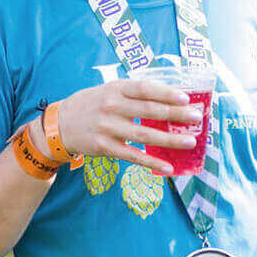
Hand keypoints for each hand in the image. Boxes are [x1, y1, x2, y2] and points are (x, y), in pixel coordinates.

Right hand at [56, 78, 199, 174]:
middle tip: (197, 118)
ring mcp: (107, 127)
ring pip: (145, 134)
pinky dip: (151, 161)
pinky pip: (133, 155)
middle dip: (176, 114)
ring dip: (170, 139)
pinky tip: (168, 167)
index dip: (166, 93)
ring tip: (190, 141)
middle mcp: (111, 106)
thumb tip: (168, 97)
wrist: (59, 124)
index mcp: (115, 89)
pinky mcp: (104, 147)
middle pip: (149, 111)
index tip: (187, 98)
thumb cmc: (91, 105)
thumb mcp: (108, 90)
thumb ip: (132, 93)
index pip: (145, 89)